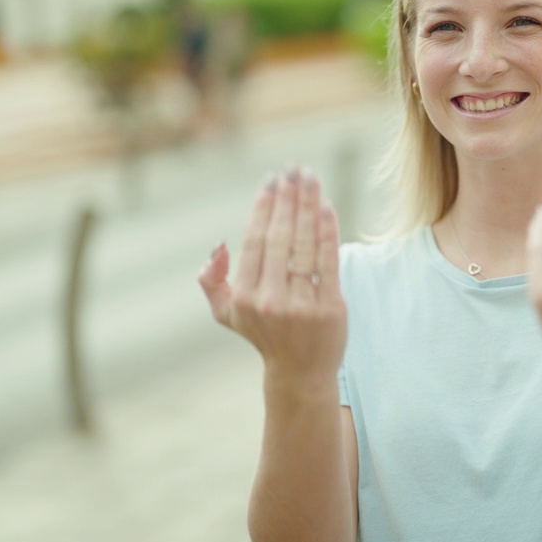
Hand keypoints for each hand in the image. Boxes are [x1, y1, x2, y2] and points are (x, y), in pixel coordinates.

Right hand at [197, 167, 346, 384]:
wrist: (301, 372)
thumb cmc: (263, 334)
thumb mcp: (226, 313)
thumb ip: (212, 280)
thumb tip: (218, 246)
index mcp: (243, 296)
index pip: (255, 240)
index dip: (263, 207)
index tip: (272, 180)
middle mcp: (269, 300)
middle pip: (280, 237)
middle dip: (288, 198)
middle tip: (294, 169)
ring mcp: (300, 305)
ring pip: (304, 244)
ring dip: (309, 205)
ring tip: (311, 178)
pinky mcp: (329, 307)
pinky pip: (328, 261)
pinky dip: (327, 231)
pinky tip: (327, 206)